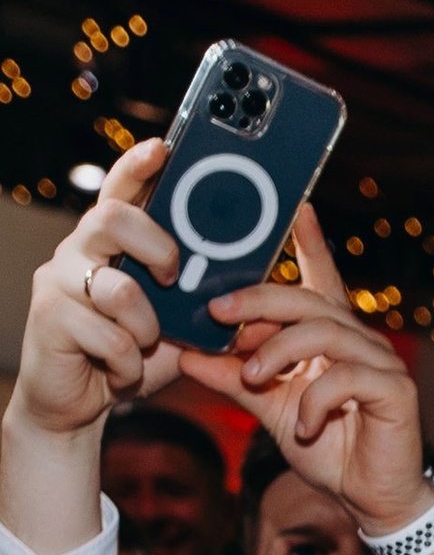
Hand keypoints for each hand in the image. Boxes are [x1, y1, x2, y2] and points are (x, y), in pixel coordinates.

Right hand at [4, 142, 183, 445]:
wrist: (78, 406)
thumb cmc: (126, 358)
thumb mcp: (175, 331)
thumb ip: (204, 309)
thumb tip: (263, 302)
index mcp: (110, 243)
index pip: (121, 190)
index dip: (139, 166)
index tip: (164, 148)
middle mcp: (79, 251)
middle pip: (112, 217)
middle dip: (156, 246)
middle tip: (174, 278)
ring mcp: (59, 281)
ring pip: (118, 289)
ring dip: (146, 328)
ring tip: (143, 347)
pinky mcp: (48, 318)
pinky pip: (109, 338)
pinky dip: (127, 365)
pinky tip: (120, 373)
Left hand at [183, 200, 433, 539]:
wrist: (373, 503)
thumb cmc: (330, 451)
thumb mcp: (271, 411)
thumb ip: (236, 381)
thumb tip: (188, 356)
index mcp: (333, 337)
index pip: (321, 279)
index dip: (311, 243)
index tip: (296, 208)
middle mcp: (361, 340)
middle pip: (307, 300)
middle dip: (259, 302)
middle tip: (217, 314)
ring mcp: (382, 363)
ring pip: (323, 332)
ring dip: (279, 353)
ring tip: (253, 378)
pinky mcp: (395, 391)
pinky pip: (346, 377)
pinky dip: (315, 399)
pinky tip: (303, 425)